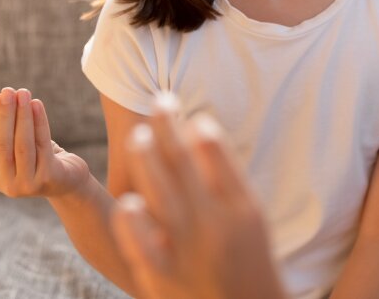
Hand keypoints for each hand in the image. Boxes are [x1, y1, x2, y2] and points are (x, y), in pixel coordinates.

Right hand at [0, 87, 89, 198]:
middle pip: (2, 143)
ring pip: (22, 143)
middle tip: (7, 90)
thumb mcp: (18, 148)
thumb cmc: (40, 159)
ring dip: (22, 115)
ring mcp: (27, 183)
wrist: (68, 182)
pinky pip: (42, 143)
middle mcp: (7, 184)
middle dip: (4, 114)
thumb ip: (7, 131)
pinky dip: (39, 121)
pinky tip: (37, 104)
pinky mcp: (47, 177)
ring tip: (23, 93)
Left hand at [110, 96, 286, 298]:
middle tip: (158, 102)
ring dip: (146, 157)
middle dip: (167, 127)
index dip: (200, 126)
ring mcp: (187, 250)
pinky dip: (132, 219)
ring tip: (137, 135)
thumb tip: (200, 132)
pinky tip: (127, 200)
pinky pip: (140, 241)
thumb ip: (227, 180)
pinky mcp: (161, 277)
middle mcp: (215, 225)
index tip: (190, 112)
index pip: (216, 152)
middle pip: (183, 162)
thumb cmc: (248, 266)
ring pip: (160, 192)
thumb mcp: (251, 221)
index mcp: (242, 209)